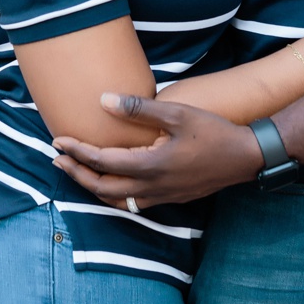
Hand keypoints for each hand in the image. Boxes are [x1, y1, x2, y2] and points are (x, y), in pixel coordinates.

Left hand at [52, 94, 262, 208]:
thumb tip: (104, 100)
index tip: (59, 140)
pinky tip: (114, 183)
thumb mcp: (178, 113)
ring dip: (93, 187)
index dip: (76, 151)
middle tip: (58, 159)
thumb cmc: (213, 132)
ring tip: (79, 172)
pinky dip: (115, 195)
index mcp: (149, 166)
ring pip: (115, 201)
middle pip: (101, 188)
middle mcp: (150, 187)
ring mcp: (160, 197)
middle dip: (75, 173)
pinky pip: (133, 203)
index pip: (101, 162)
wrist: (245, 158)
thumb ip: (139, 108)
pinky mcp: (170, 198)